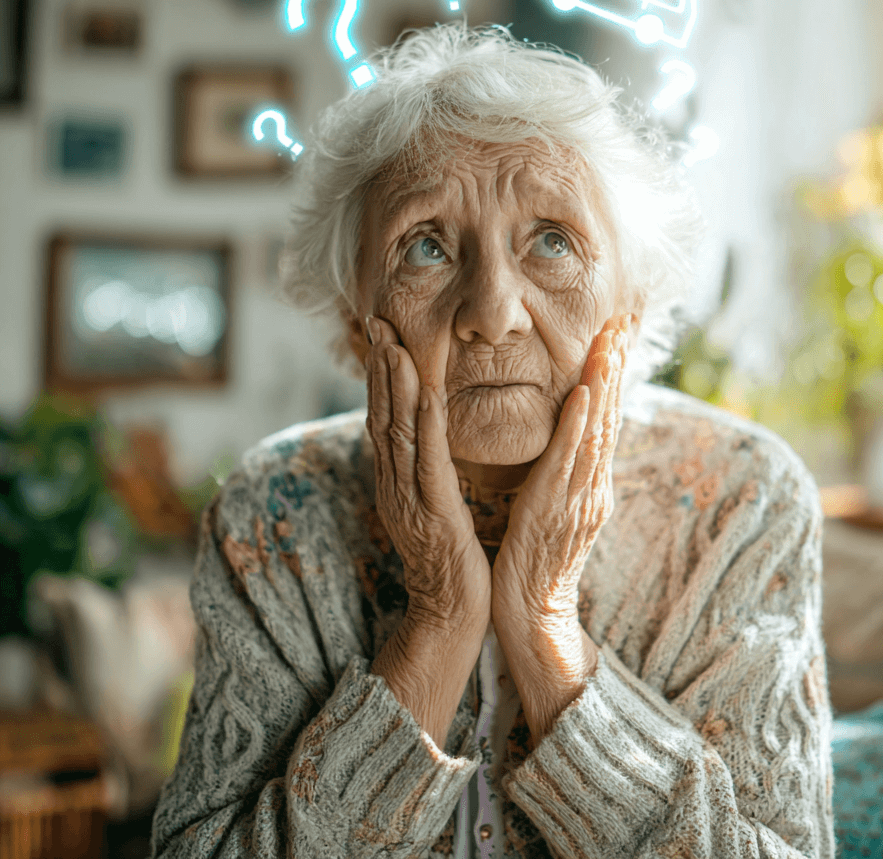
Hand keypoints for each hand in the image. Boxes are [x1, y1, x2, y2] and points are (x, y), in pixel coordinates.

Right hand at [364, 316, 490, 632]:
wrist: (451, 611)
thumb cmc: (450, 557)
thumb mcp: (431, 503)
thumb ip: (424, 469)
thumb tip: (423, 435)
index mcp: (395, 481)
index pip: (383, 418)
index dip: (380, 376)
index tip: (381, 335)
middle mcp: (394, 484)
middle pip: (382, 416)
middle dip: (380, 368)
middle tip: (377, 323)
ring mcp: (409, 499)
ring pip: (398, 433)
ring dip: (396, 387)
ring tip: (394, 346)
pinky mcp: (434, 513)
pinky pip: (428, 462)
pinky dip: (426, 425)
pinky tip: (427, 394)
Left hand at [491, 313, 630, 625]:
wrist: (534, 613)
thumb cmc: (536, 561)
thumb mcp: (556, 508)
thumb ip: (566, 474)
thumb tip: (569, 441)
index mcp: (591, 482)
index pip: (605, 420)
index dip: (612, 377)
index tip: (616, 336)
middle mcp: (593, 484)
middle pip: (609, 417)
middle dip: (616, 368)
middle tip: (623, 322)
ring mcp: (579, 496)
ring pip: (596, 431)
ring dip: (604, 384)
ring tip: (610, 343)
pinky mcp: (556, 508)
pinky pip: (570, 460)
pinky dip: (579, 424)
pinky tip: (585, 393)